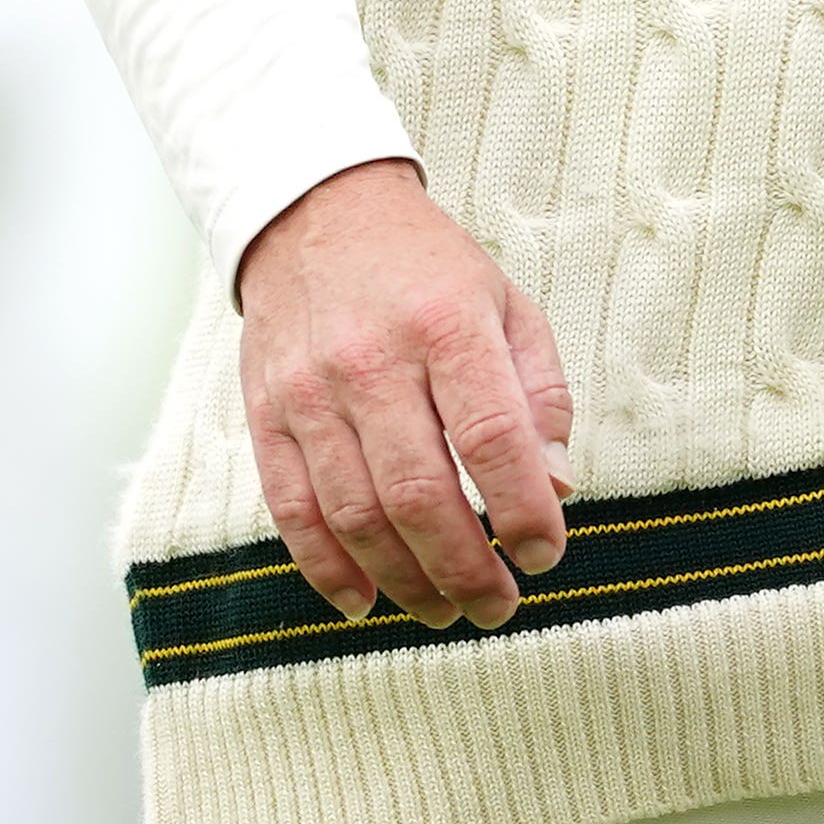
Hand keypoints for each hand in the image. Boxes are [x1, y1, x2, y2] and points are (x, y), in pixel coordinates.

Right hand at [234, 161, 572, 627]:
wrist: (314, 212)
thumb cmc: (425, 270)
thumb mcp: (505, 305)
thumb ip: (539, 395)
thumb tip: (556, 486)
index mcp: (446, 326)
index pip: (492, 440)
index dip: (524, 512)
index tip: (546, 554)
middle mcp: (372, 361)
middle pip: (419, 495)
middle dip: (467, 570)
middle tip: (498, 607)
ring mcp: (310, 392)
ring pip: (356, 516)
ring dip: (406, 582)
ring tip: (445, 610)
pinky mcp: (266, 414)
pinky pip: (291, 511)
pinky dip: (328, 569)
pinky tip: (367, 600)